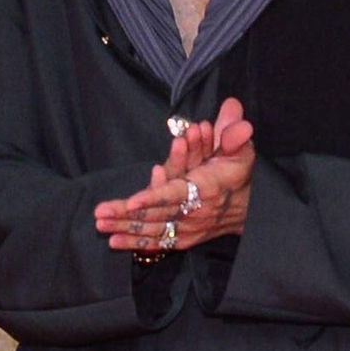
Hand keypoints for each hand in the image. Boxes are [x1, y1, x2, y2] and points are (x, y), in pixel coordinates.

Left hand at [94, 99, 255, 254]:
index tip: (133, 201)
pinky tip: (114, 240)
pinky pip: (157, 242)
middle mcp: (194, 213)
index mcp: (205, 189)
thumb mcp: (242, 151)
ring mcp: (187, 228)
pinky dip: (136, 243)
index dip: (154, 198)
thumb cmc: (238, 175)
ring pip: (151, 229)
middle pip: (155, 215)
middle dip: (126, 215)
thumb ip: (233, 132)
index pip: (176, 194)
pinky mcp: (182, 239)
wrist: (249, 210)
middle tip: (100, 212)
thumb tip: (231, 107)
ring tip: (100, 224)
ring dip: (124, 228)